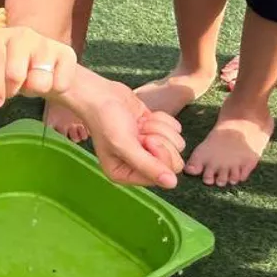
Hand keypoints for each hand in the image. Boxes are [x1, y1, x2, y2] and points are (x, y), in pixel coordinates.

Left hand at [0, 26, 76, 107]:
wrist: (37, 64)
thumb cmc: (6, 69)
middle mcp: (22, 34)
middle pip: (15, 74)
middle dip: (12, 90)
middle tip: (13, 89)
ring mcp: (46, 43)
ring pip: (40, 82)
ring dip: (33, 90)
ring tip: (30, 81)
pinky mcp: (67, 54)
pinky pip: (60, 85)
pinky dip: (53, 89)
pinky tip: (48, 78)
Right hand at [62, 74, 184, 188]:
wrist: (100, 93)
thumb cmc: (105, 120)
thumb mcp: (124, 145)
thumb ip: (147, 166)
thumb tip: (171, 184)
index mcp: (126, 174)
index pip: (162, 176)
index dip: (160, 156)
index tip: (145, 140)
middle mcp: (139, 164)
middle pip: (174, 162)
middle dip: (161, 142)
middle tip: (142, 132)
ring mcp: (149, 148)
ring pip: (176, 144)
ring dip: (159, 128)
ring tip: (139, 124)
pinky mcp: (156, 131)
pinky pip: (176, 129)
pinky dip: (162, 119)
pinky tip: (144, 117)